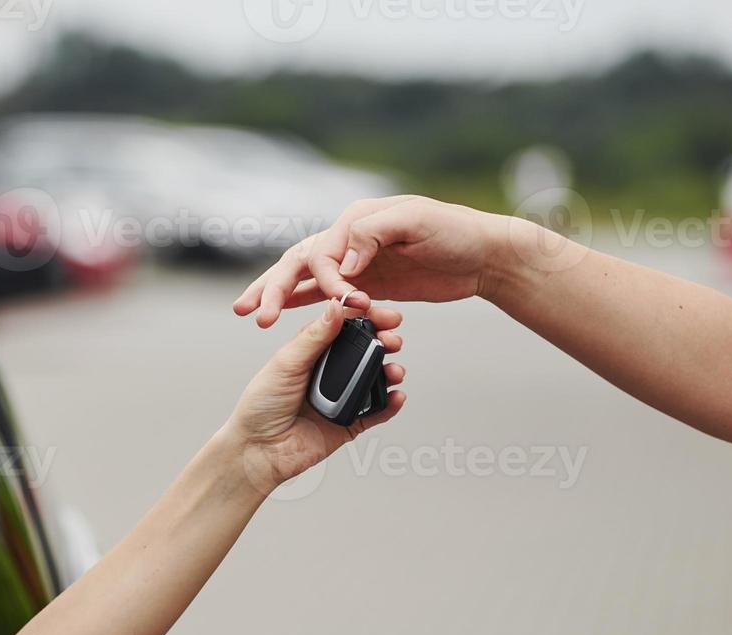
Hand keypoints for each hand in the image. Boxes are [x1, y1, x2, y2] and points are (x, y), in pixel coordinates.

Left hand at [227, 300, 406, 493]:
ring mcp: (340, 397)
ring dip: (390, 372)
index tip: (385, 313)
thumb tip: (336, 307)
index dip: (366, 318)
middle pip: (365, 350)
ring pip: (374, 380)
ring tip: (395, 370)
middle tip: (394, 340)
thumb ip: (314, 336)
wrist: (258, 450)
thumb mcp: (286, 363)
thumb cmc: (261, 406)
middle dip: (384, 342)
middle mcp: (328, 371)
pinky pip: (376, 412)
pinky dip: (389, 405)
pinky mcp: (348, 422)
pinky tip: (396, 396)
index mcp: (311, 351)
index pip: (345, 327)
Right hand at [232, 195, 514, 327]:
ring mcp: (356, 263)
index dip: (326, 280)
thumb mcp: (417, 221)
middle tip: (250, 312)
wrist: (484, 254)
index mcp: (357, 221)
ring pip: (304, 278)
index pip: (322, 252)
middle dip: (272, 288)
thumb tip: (343, 262)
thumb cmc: (455, 232)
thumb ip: (374, 234)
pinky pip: (326, 294)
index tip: (346, 301)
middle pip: (298, 262)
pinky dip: (302, 303)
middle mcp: (350, 240)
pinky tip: (280, 315)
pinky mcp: (366, 283)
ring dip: (276, 295)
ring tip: (247, 312)